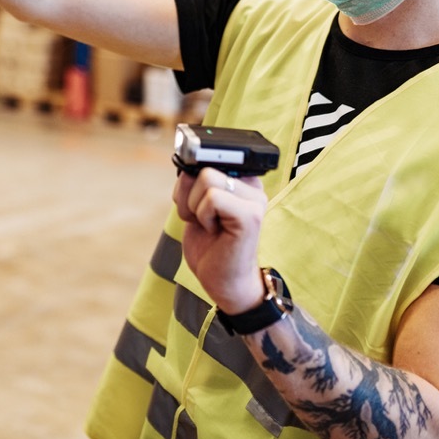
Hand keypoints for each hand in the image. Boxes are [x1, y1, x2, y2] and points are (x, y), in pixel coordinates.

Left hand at [173, 168, 267, 314]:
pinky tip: (213, 231)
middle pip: (203, 166)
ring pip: (205, 178)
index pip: (210, 155)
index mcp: (241, 180)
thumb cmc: (211, 246)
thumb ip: (195, 183)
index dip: (193, 170)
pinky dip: (202, 216)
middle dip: (188, 194)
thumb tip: (185, 163)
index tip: (191, 194)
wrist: (224, 282)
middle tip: (199, 217)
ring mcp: (253, 199)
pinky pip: (211, 198)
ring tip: (207, 225)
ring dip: (194, 206)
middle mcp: (252, 186)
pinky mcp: (249, 215)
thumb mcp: (196, 206)